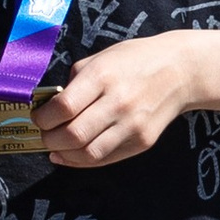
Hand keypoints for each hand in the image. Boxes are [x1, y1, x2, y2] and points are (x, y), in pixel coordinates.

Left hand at [34, 31, 209, 169]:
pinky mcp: (143, 142)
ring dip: (63, 154)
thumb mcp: (100, 58)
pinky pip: (105, 158)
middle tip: (44, 134)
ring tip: (56, 147)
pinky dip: (82, 161)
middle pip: (72, 135)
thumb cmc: (135, 60)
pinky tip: (70, 156)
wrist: (181, 71)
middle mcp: (118, 102)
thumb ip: (74, 82)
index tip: (38, 117)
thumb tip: (49, 108)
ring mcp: (132, 125)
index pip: (63, 108)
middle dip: (49, 139)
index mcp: (102, 76)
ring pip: (87, 153)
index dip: (43, 118)